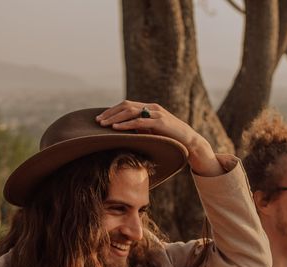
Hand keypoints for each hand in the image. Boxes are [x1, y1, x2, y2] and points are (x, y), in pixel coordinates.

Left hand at [95, 101, 221, 175]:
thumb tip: (124, 133)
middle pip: (126, 106)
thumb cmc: (170, 138)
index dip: (112, 110)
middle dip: (110, 113)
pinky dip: (125, 124)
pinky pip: (139, 121)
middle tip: (97, 121)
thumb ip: (140, 129)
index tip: (100, 118)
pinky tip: (115, 129)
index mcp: (149, 108)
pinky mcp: (159, 122)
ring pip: (130, 111)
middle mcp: (152, 107)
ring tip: (103, 125)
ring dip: (114, 118)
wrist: (189, 141)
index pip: (127, 105)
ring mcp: (156, 113)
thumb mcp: (152, 132)